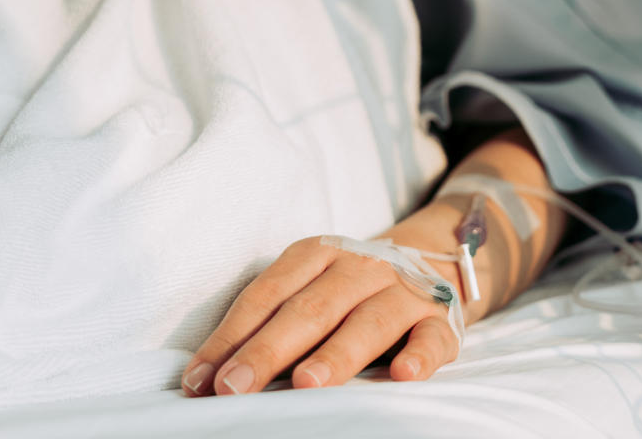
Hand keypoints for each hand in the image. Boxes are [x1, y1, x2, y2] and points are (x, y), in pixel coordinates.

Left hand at [181, 235, 459, 395]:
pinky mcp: (440, 320)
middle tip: (235, 387)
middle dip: (269, 350)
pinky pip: (432, 338)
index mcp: (319, 255)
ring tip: (307, 384)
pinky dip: (421, 355)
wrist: (433, 261)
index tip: (200, 380)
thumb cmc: (350, 290)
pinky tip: (404, 374)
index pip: (267, 294)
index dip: (232, 336)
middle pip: (311, 309)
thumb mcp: (310, 288)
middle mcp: (361, 267)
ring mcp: (404, 292)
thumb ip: (268, 324)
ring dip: (337, 354)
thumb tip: (208, 377)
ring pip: (369, 323)